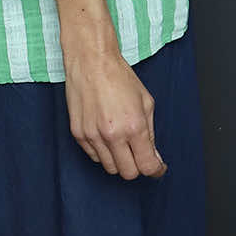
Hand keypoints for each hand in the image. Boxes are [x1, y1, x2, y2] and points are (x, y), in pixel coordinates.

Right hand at [62, 38, 166, 179]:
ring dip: (119, 160)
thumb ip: (151, 133)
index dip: (155, 170)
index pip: (147, 166)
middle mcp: (113, 134)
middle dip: (137, 166)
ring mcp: (93, 136)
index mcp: (134, 126)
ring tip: (121, 142)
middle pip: (128, 173)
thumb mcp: (146, 102)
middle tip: (139, 155)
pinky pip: (93, 156)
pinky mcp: (79, 134)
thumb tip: (153, 156)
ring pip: (110, 167)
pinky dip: (102, 152)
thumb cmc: (118, 77)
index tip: (156, 168)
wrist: (91, 62)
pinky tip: (106, 136)